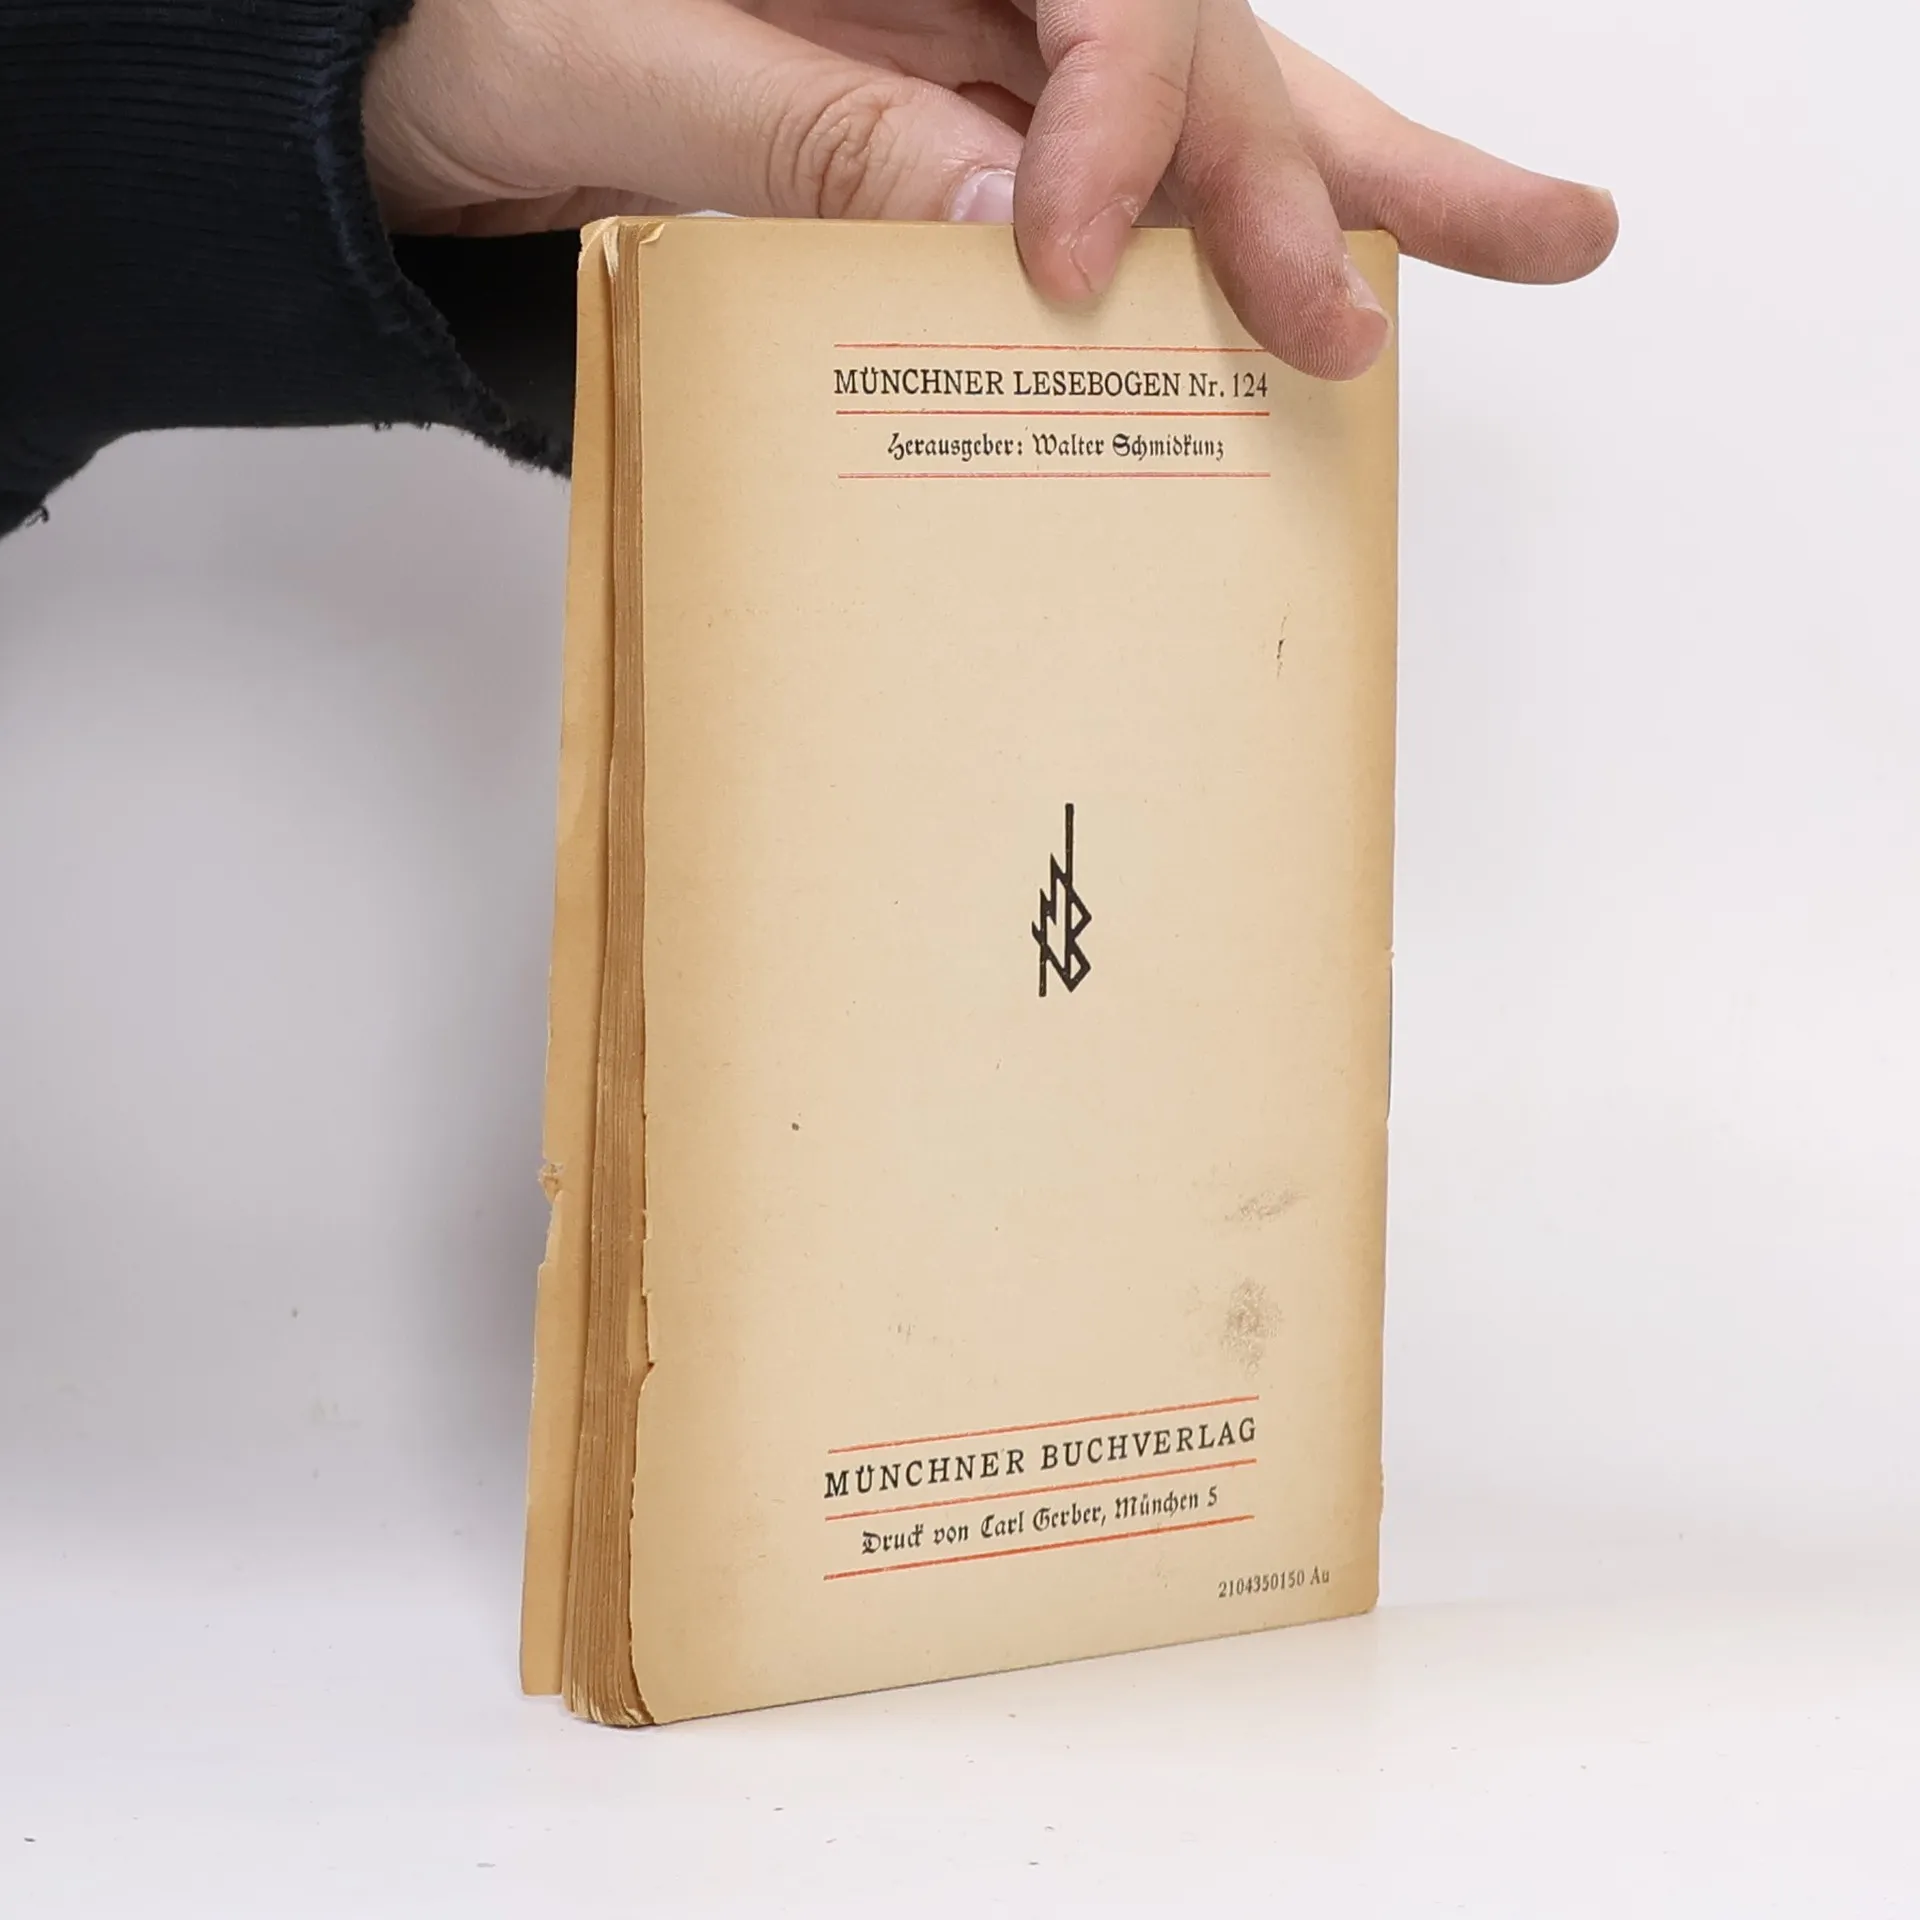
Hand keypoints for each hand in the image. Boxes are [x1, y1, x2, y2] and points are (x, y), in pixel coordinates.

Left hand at [364, 0, 1616, 378]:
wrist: (433, 78)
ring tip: (1549, 234)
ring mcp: (998, 45)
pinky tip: (1373, 253)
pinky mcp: (988, 131)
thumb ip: (811, 128)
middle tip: (1350, 318)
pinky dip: (1256, 218)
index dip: (1124, 119)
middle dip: (1283, 183)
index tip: (1066, 261)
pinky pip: (1147, 172)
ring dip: (1376, 177)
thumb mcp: (624, 66)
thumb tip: (1012, 212)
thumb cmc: (488, 35)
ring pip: (1223, 90)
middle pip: (1203, 38)